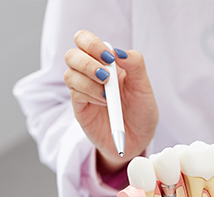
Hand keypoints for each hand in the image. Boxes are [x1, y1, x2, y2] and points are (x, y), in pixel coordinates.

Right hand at [63, 30, 157, 173]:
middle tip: (106, 76)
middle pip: (72, 55)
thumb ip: (135, 65)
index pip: (85, 40)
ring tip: (108, 95)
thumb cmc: (141, 111)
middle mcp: (90, 73)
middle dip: (87, 63)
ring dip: (89, 82)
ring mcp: (83, 90)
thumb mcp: (144, 87)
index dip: (92, 44)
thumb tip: (118, 52)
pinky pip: (74, 94)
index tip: (110, 58)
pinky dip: (90, 95)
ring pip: (70, 74)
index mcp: (106, 63)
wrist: (138, 139)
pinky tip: (104, 102)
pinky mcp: (80, 107)